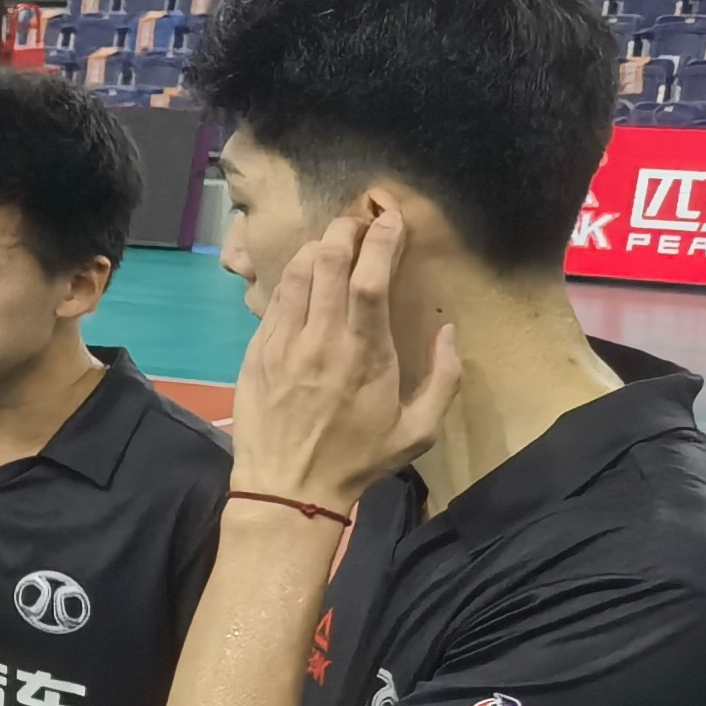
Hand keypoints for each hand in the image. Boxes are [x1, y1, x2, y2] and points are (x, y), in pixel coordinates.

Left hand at [233, 205, 462, 512]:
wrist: (287, 487)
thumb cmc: (358, 460)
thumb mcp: (418, 431)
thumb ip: (444, 379)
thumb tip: (449, 332)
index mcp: (365, 355)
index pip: (371, 280)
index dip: (382, 241)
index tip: (392, 218)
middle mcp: (321, 341)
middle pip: (328, 263)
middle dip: (346, 230)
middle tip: (361, 218)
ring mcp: (283, 343)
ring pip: (295, 273)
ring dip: (316, 246)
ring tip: (334, 237)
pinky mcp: (256, 351)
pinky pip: (273, 300)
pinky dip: (290, 275)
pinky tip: (302, 270)